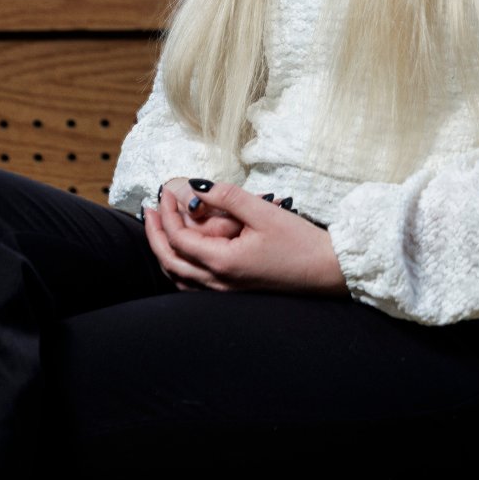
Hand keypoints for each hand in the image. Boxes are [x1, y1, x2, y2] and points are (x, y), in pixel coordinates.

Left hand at [143, 180, 347, 296]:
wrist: (328, 271)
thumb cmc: (300, 242)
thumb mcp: (263, 211)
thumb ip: (227, 197)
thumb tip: (196, 187)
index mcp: (223, 262)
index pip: (179, 239)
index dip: (167, 214)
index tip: (165, 192)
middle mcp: (218, 282)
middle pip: (170, 261)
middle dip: (155, 234)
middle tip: (150, 209)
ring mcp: (225, 292)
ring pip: (179, 276)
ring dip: (165, 250)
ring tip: (161, 227)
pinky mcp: (234, 292)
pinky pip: (194, 283)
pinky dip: (180, 266)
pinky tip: (185, 251)